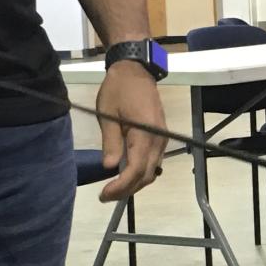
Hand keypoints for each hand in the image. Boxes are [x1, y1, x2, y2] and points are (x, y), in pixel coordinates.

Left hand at [94, 59, 166, 200]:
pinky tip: (125, 173)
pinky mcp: (160, 137)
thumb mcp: (108, 114)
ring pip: (152, 170)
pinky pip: (153, 161)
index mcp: (145, 133)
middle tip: (105, 195)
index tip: (104, 194)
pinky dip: (141, 172)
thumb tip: (110, 167)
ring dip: (134, 183)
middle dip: (127, 189)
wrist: (136, 70)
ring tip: (113, 188)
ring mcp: (162, 139)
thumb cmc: (118, 89)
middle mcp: (159, 140)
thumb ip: (111, 142)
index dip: (121, 186)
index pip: (136, 169)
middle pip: (147, 175)